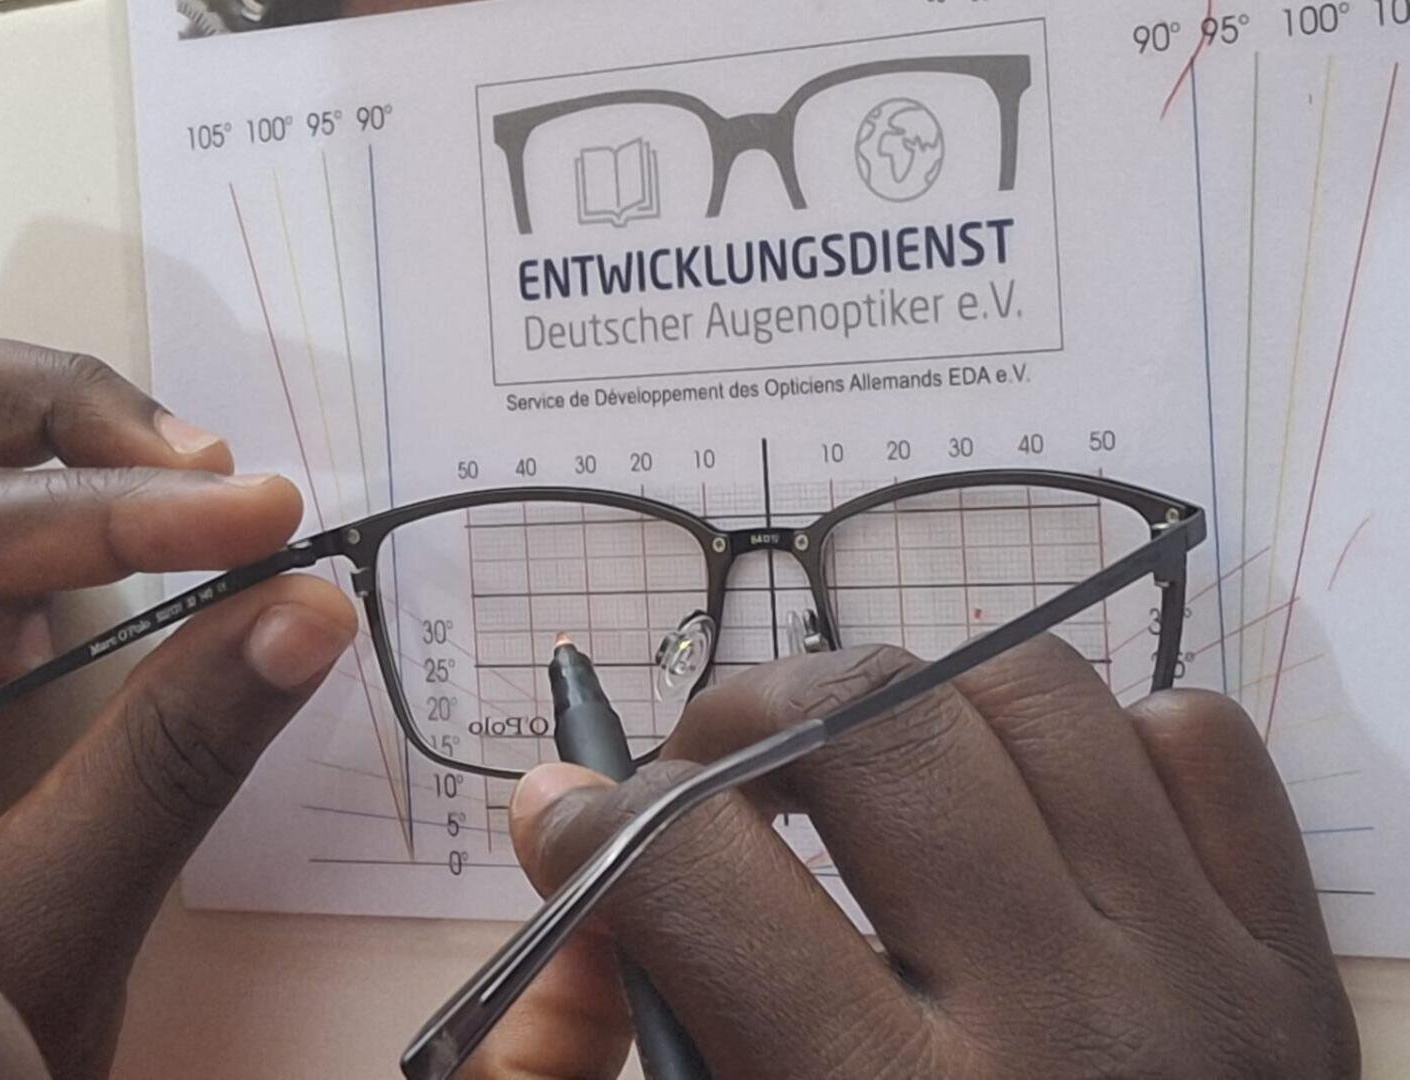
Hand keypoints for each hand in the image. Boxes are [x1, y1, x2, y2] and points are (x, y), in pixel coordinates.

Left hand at [0, 337, 357, 1078]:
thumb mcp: (58, 915)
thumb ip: (174, 758)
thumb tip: (303, 611)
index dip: (132, 510)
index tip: (267, 521)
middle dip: (51, 409)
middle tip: (201, 461)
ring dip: (43, 445)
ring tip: (179, 500)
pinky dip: (39, 517)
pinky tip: (117, 586)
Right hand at [497, 636, 1359, 1078]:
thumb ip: (604, 1028)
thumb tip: (552, 816)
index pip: (694, 869)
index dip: (594, 817)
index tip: (573, 816)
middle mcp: (1061, 1030)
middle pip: (872, 735)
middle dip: (744, 714)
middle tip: (708, 767)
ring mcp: (1202, 980)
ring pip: (1034, 696)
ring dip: (913, 698)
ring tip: (859, 760)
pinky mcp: (1293, 963)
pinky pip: (1196, 742)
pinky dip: (1099, 737)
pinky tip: (1032, 803)